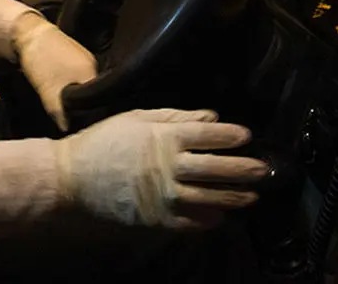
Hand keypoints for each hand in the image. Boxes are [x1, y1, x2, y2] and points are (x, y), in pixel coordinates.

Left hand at [12, 12, 97, 130]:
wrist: (28, 33)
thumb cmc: (41, 60)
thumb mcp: (48, 90)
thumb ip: (60, 112)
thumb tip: (67, 129)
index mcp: (91, 72)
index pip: (99, 100)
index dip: (91, 113)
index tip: (83, 124)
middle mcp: (93, 65)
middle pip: (93, 92)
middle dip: (84, 106)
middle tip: (75, 119)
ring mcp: (84, 59)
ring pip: (85, 84)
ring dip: (77, 97)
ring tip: (68, 108)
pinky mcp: (73, 56)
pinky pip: (78, 77)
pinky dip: (72, 87)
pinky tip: (63, 93)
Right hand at [55, 109, 267, 229]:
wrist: (73, 177)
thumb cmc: (104, 141)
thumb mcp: (137, 117)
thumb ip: (175, 116)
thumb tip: (211, 117)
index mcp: (165, 137)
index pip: (209, 135)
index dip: (232, 136)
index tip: (247, 136)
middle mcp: (170, 167)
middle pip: (218, 168)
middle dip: (245, 169)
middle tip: (264, 169)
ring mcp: (165, 196)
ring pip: (211, 198)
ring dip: (235, 197)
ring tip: (252, 195)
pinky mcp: (158, 219)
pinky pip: (192, 221)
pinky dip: (210, 219)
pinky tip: (221, 216)